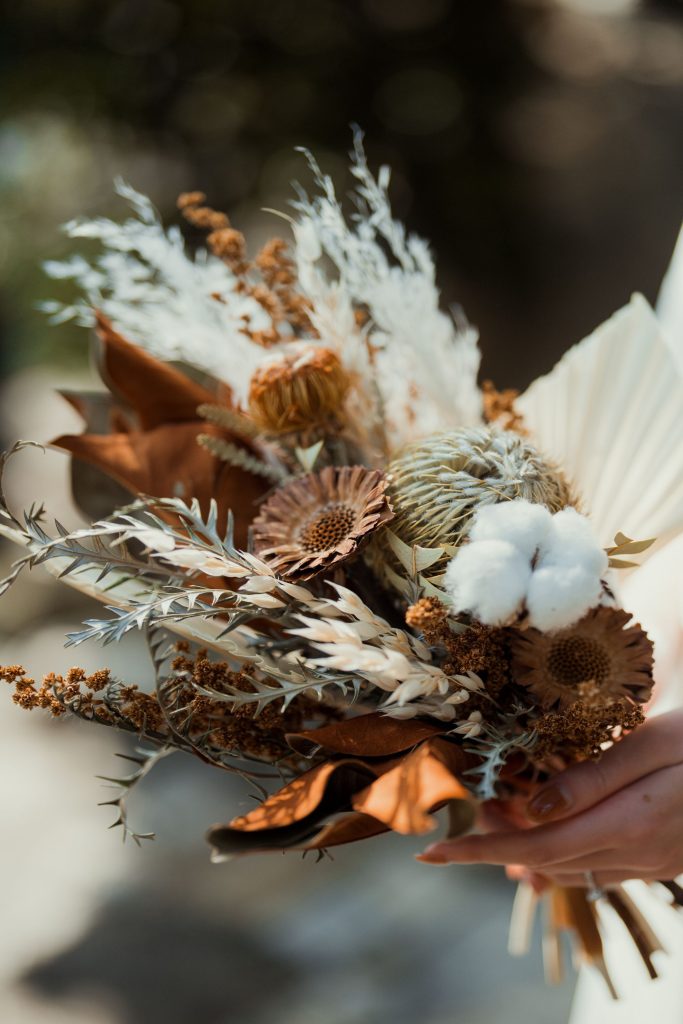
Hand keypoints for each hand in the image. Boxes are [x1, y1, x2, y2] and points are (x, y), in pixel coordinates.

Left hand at [417, 708, 682, 888]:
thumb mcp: (655, 743)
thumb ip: (593, 778)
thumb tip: (535, 808)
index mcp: (630, 824)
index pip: (536, 849)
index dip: (480, 852)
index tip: (431, 853)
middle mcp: (636, 853)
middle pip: (545, 859)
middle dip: (496, 840)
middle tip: (466, 803)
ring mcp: (651, 860)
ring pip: (570, 864)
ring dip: (525, 844)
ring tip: (496, 810)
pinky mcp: (660, 855)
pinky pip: (596, 863)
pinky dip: (560, 850)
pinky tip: (546, 830)